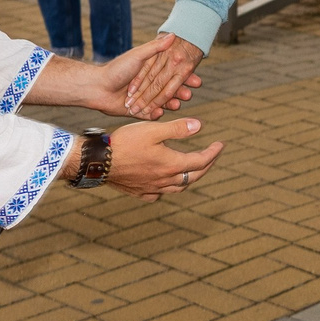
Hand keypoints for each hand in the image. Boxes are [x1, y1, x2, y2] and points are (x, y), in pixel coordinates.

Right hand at [57, 117, 221, 199]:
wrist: (98, 162)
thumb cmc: (124, 142)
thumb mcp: (153, 129)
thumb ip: (177, 129)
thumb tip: (200, 126)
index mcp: (171, 165)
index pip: (201, 161)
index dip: (214, 152)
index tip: (221, 144)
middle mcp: (165, 180)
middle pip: (194, 176)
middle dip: (207, 165)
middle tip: (212, 155)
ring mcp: (152, 189)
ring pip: (179, 187)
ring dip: (190, 177)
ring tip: (193, 168)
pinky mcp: (140, 193)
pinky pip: (160, 194)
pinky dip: (168, 188)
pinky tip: (166, 182)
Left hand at [123, 32, 207, 118]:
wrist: (97, 87)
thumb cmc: (116, 69)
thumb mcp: (138, 55)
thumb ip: (155, 48)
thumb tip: (172, 35)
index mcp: (150, 72)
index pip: (172, 74)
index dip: (184, 77)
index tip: (196, 79)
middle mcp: (148, 86)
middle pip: (169, 90)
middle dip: (180, 92)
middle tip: (190, 94)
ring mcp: (143, 99)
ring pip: (161, 103)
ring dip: (171, 104)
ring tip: (178, 104)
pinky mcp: (136, 111)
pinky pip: (149, 115)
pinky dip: (156, 114)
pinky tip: (163, 113)